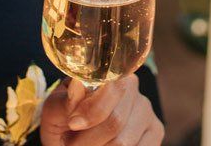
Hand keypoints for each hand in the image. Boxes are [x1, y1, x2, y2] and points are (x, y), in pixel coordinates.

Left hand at [40, 75, 163, 144]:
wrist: (71, 135)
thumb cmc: (63, 118)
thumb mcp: (56, 109)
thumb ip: (66, 100)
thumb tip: (78, 85)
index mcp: (109, 72)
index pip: (111, 90)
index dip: (91, 112)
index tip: (72, 125)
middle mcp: (133, 87)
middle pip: (115, 122)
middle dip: (88, 140)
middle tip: (70, 144)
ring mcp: (146, 110)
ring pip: (123, 142)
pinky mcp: (155, 132)